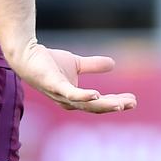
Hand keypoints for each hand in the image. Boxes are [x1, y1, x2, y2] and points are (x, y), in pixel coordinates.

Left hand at [11, 41, 137, 113]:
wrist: (26, 52)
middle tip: (132, 103)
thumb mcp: (76, 64)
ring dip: (105, 105)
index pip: (99, 104)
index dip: (116, 103)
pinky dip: (83, 96)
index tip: (133, 100)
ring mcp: (60, 94)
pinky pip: (69, 93)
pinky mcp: (53, 84)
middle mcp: (67, 101)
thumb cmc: (48, 61)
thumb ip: (93, 65)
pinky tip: (96, 94)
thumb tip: (113, 63)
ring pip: (85, 105)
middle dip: (115, 106)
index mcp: (74, 99)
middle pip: (95, 108)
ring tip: (121, 104)